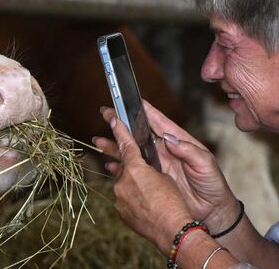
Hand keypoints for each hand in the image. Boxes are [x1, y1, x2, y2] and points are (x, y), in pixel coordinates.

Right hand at [93, 101, 239, 234]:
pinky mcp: (151, 180)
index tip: (130, 100)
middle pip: (138, 134)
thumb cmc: (213, 184)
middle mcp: (162, 150)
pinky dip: (119, 168)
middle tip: (105, 113)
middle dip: (121, 124)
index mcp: (177, 141)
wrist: (212, 211)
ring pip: (130, 152)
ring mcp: (155, 165)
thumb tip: (168, 138)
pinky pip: (131, 171)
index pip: (157, 121)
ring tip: (98, 141)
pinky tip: (109, 165)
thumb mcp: (206, 164)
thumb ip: (188, 150)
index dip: (143, 110)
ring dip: (114, 146)